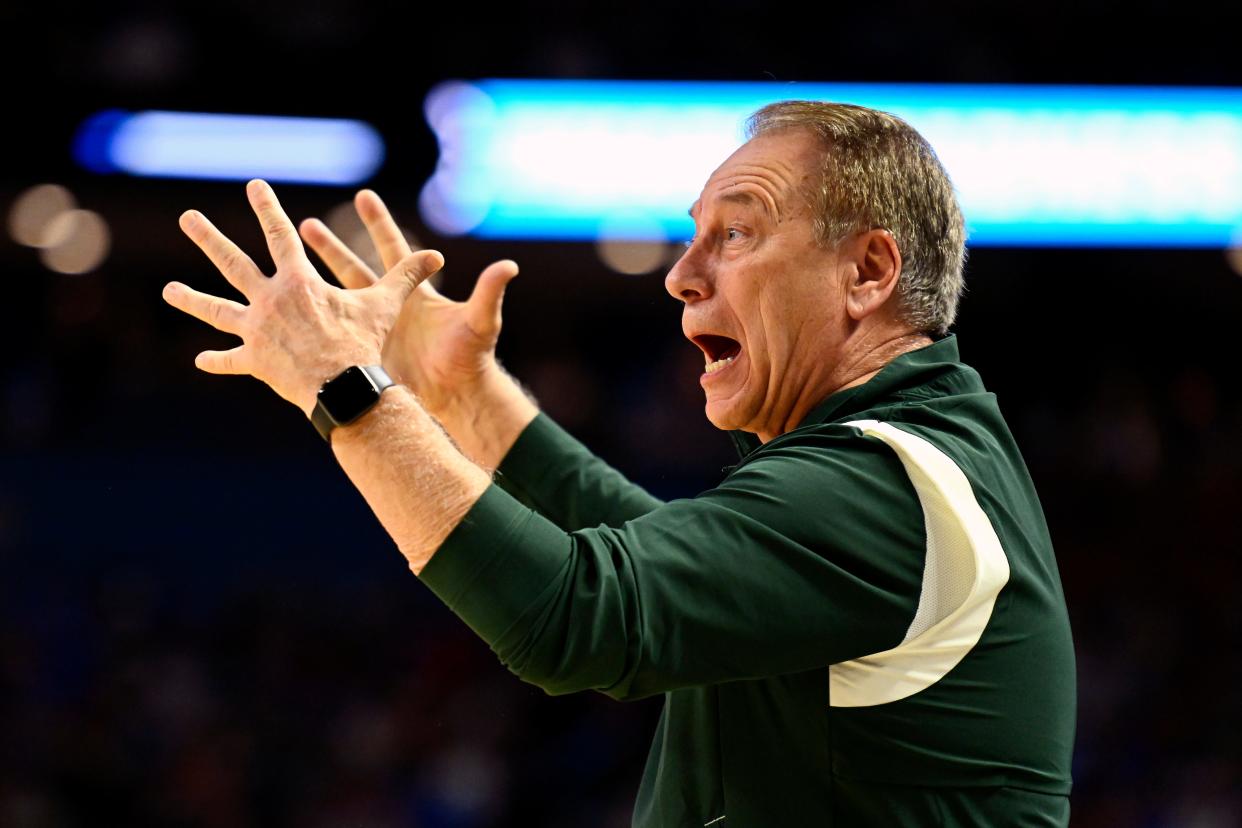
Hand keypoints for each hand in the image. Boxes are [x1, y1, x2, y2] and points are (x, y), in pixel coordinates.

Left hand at [162, 179, 444, 416]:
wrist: (341, 386)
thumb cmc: (363, 343)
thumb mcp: (385, 305)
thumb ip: (406, 277)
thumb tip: (436, 256)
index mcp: (298, 281)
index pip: (279, 234)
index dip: (267, 208)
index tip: (254, 185)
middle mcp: (269, 300)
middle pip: (233, 263)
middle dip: (209, 238)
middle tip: (187, 218)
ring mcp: (258, 331)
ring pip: (218, 310)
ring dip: (191, 300)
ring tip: (168, 290)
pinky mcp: (255, 361)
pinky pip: (232, 361)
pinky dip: (219, 361)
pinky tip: (201, 360)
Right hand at [298, 190, 519, 417]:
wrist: (457, 395)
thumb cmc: (470, 357)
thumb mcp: (479, 322)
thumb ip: (489, 293)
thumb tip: (509, 265)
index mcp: (414, 293)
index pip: (393, 250)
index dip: (379, 223)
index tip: (363, 194)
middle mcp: (390, 307)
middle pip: (353, 269)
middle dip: (328, 247)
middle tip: (303, 223)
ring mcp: (373, 330)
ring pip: (335, 303)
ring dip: (310, 288)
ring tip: (282, 271)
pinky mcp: (363, 353)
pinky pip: (333, 339)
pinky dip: (313, 332)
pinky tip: (285, 326)